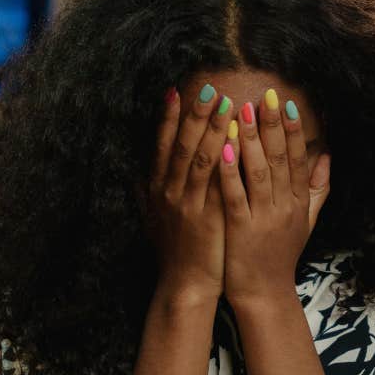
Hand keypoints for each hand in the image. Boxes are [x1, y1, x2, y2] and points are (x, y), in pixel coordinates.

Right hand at [147, 84, 234, 301]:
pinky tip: (238, 141)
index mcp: (158, 190)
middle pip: (181, 145)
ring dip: (213, 129)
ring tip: (227, 105)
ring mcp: (188, 204)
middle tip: (209, 90)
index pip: (161, 146)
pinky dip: (226, 159)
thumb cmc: (174, 252)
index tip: (175, 92)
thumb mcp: (153, 219)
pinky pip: (217, 182)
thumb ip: (145, 194)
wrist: (184, 285)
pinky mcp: (207, 217)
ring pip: (199, 159)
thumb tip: (136, 173)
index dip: (167, 119)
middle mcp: (169, 193)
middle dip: (195, 116)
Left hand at [219, 90, 330, 308]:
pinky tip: (221, 148)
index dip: (293, 131)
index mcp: (299, 203)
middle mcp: (285, 208)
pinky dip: (229, 171)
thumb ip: (317, 189)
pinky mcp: (241, 230)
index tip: (286, 104)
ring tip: (242, 111)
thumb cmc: (281, 256)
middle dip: (272, 126)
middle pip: (281, 160)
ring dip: (250, 140)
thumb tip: (328, 156)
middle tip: (266, 96)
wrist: (265, 294)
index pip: (299, 160)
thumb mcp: (306, 222)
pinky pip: (235, 196)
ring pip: (259, 173)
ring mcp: (264, 219)